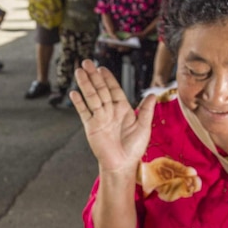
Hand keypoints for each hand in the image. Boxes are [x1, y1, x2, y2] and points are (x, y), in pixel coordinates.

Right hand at [72, 60, 156, 175]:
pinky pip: (84, 112)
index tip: (102, 68)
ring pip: (92, 97)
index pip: (114, 89)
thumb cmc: (134, 148)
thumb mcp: (144, 128)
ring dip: (85, 85)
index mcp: (123, 109)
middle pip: (101, 90)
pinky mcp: (91, 127)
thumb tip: (153, 95)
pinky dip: (79, 103)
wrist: (122, 165)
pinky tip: (74, 93)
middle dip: (94, 76)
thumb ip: (146, 111)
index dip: (108, 79)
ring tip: (79, 71)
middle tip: (87, 62)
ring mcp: (99, 118)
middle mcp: (110, 111)